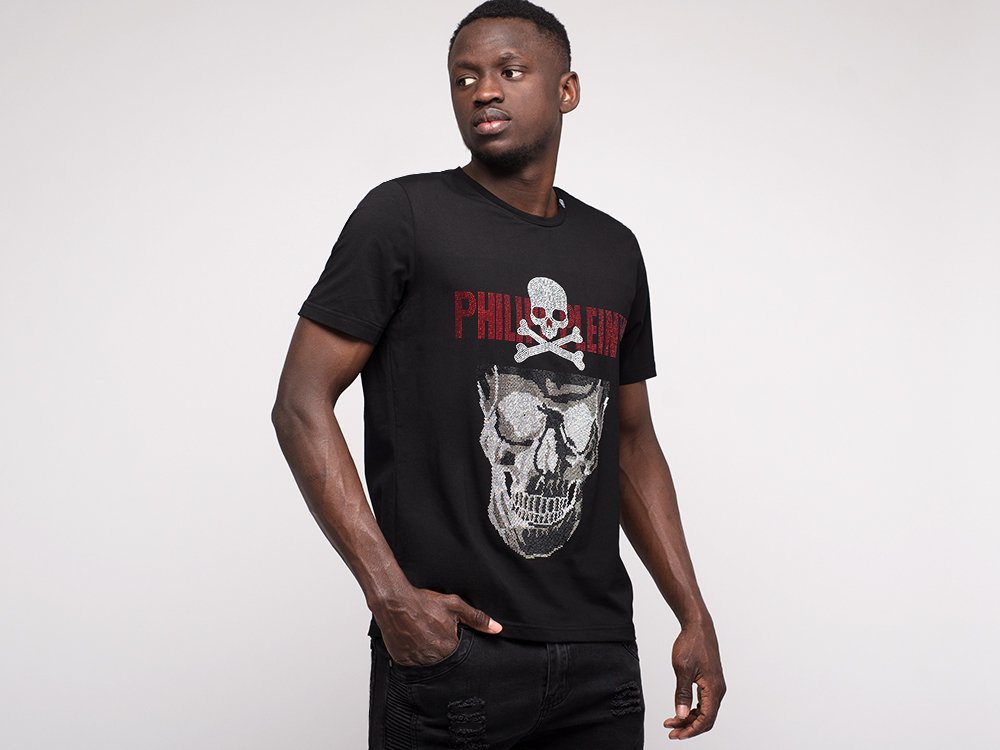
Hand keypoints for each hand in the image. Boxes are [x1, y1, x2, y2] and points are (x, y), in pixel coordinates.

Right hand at [372, 586, 502, 666]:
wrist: (395, 602)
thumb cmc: (424, 603)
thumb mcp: (454, 606)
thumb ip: (477, 618)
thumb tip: (496, 628)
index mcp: (449, 648)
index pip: (462, 659)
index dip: (458, 651)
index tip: (452, 642)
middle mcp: (434, 659)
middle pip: (446, 664)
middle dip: (444, 655)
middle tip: (436, 640)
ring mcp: (417, 662)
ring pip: (430, 667)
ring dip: (431, 658)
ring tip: (426, 641)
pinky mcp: (403, 662)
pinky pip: (414, 667)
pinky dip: (416, 659)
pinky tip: (415, 645)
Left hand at [662, 621, 725, 739]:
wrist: (698, 627)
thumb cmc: (692, 644)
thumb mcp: (682, 669)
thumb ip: (682, 693)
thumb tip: (680, 714)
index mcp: (714, 689)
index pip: (706, 719)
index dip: (691, 730)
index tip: (677, 735)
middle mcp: (718, 690)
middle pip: (706, 719)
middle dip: (688, 727)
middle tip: (671, 732)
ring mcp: (715, 686)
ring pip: (705, 711)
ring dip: (689, 719)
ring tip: (671, 722)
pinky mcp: (711, 682)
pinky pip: (704, 702)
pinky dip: (692, 709)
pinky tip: (680, 710)